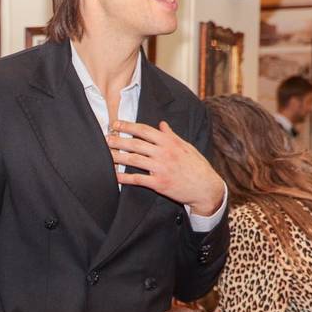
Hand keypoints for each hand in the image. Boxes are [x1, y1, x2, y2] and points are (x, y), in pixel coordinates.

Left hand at [107, 120, 224, 214]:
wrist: (205, 187)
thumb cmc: (196, 166)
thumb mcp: (186, 146)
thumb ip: (172, 135)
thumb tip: (162, 124)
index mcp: (169, 142)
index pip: (145, 130)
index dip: (128, 126)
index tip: (116, 124)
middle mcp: (164, 153)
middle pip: (136, 144)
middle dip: (119, 140)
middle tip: (105, 138)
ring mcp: (161, 169)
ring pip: (134, 160)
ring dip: (118, 156)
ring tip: (107, 154)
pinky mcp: (159, 184)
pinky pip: (138, 179)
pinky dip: (125, 178)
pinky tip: (115, 176)